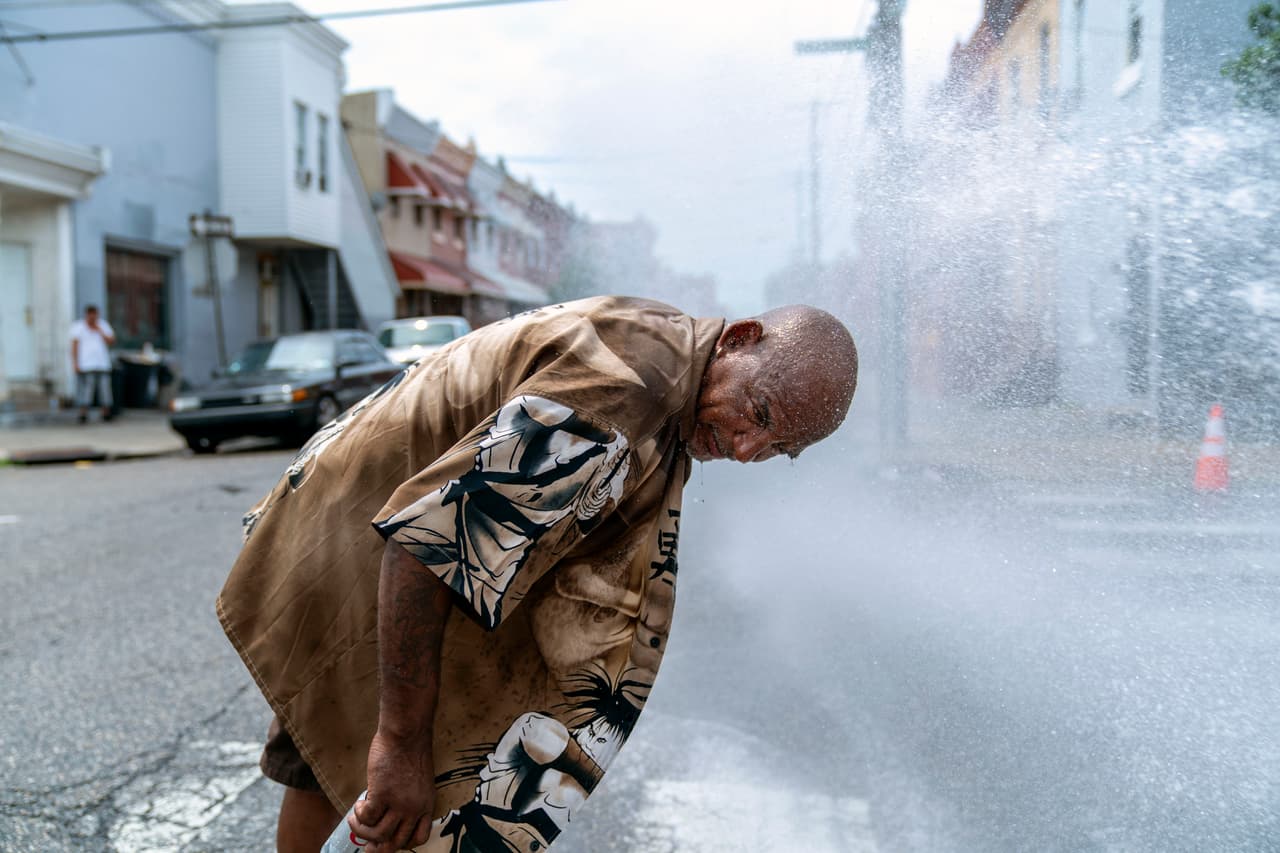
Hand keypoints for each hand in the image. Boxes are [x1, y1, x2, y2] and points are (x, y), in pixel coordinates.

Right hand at [350, 729, 435, 851]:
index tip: (389, 839)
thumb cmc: (411, 750)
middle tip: (366, 845)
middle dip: (378, 847)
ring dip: (362, 830)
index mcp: (427, 804)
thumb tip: (389, 812)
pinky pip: (367, 818)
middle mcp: (415, 808)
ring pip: (379, 834)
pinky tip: (358, 805)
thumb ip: (410, 798)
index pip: (419, 837)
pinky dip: (359, 816)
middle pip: (396, 842)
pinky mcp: (383, 794)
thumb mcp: (420, 781)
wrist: (407, 732)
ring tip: (355, 819)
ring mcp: (399, 803)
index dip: (402, 844)